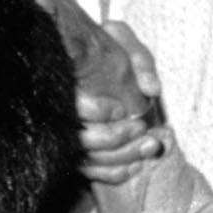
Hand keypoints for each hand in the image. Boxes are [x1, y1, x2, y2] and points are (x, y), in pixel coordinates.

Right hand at [77, 21, 164, 184]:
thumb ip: (139, 60)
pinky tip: (136, 163)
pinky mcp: (77, 153)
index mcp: (65, 85)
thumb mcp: (121, 39)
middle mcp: (61, 114)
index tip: (121, 109)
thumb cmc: (104, 46)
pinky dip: (116, 172)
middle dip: (116, 138)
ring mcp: (67, 136)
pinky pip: (92, 173)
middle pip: (81, 140)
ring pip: (89, 160)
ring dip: (123, 157)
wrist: (90, 56)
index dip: (96, 112)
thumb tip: (151, 90)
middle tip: (142, 127)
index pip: (70, 108)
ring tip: (151, 144)